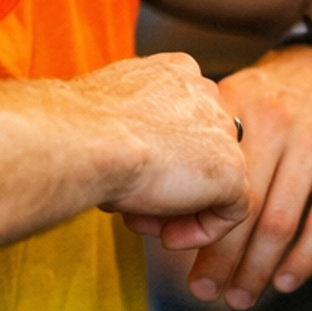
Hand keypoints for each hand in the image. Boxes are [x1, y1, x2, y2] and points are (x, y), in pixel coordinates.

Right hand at [84, 53, 248, 244]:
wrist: (85, 140)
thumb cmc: (80, 128)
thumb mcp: (107, 118)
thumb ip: (129, 127)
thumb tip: (128, 153)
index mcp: (176, 73)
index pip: (180, 122)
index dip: (154, 158)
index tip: (127, 179)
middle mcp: (206, 94)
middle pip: (197, 152)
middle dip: (167, 186)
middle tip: (136, 209)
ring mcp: (222, 131)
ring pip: (214, 181)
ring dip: (179, 210)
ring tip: (143, 223)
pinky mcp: (232, 169)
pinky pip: (232, 210)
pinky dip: (204, 230)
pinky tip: (170, 237)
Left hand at [128, 45, 311, 308]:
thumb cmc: (281, 92)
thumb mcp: (237, 99)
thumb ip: (205, 146)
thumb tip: (158, 205)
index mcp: (237, 106)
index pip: (208, 177)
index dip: (190, 222)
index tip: (175, 253)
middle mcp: (275, 123)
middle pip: (241, 208)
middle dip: (220, 259)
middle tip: (206, 289)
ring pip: (279, 222)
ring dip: (257, 269)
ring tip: (241, 295)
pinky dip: (302, 259)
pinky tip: (284, 280)